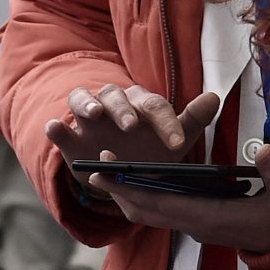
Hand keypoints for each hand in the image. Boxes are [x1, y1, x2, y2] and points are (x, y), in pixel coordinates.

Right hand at [47, 85, 217, 174]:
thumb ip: (192, 121)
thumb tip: (214, 97)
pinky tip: (55, 127)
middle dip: (124, 110)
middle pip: (117, 97)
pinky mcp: (71, 136)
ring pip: (85, 100)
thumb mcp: (172, 141)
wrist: (119, 172)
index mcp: (142, 105)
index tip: (176, 143)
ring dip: (88, 104)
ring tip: (92, 114)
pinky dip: (57, 127)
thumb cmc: (148, 151)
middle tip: (131, 126)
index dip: (166, 123)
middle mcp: (114, 105)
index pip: (155, 106)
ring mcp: (89, 119)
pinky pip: (61, 126)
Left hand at [87, 140, 269, 255]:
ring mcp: (195, 226)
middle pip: (147, 211)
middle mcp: (196, 225)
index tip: (108, 170)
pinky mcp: (197, 223)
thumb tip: (264, 150)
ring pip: (150, 214)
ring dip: (127, 197)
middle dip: (119, 191)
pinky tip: (131, 184)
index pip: (163, 203)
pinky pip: (161, 214)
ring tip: (104, 176)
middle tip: (92, 169)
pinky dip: (142, 200)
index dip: (133, 187)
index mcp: (211, 218)